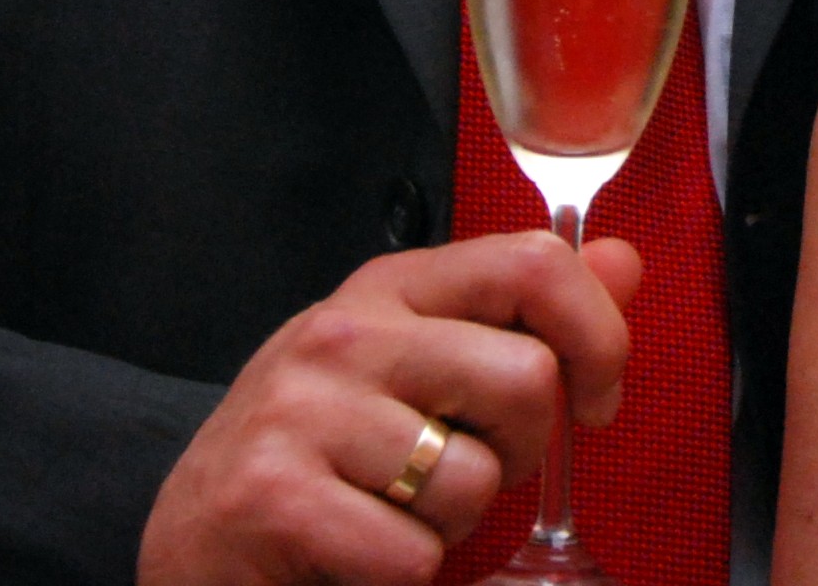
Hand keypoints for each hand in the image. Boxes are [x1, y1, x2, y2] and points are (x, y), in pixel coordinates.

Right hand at [139, 230, 643, 585]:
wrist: (196, 537)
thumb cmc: (322, 453)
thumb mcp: (419, 365)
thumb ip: (522, 319)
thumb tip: (621, 264)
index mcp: (391, 288)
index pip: (534, 263)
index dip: (598, 336)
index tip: (596, 399)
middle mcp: (344, 332)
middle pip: (525, 378)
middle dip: (518, 452)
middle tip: (459, 472)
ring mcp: (301, 409)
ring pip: (472, 478)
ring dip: (451, 523)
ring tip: (392, 511)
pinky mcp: (273, 495)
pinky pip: (411, 552)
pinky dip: (402, 572)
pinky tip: (354, 549)